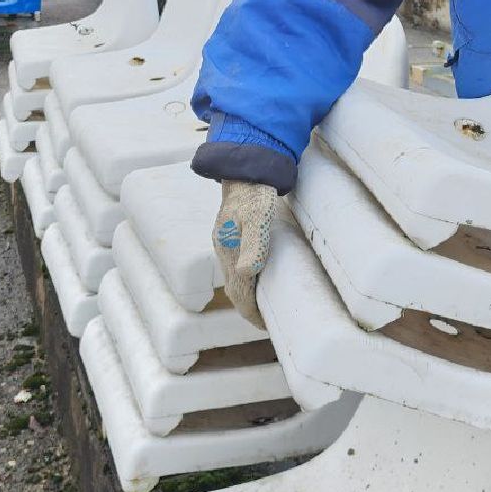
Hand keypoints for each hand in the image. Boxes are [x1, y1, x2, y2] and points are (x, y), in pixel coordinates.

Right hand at [213, 181, 278, 327]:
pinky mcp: (232, 234)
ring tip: (263, 307)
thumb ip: (254, 243)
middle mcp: (224, 249)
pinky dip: (246, 280)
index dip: (250, 312)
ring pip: (234, 278)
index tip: (264, 326)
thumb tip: (246, 272)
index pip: (238, 291)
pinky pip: (237, 266)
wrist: (246, 165)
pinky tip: (258, 278)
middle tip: (266, 323)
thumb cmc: (255, 191)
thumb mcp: (259, 215)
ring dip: (246, 295)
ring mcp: (226, 242)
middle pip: (234, 288)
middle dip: (248, 308)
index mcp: (229, 250)